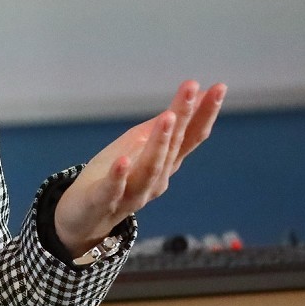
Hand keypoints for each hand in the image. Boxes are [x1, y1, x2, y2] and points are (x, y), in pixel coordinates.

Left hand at [54, 80, 225, 254]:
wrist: (86, 218)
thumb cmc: (116, 177)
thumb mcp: (140, 145)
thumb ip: (166, 125)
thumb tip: (195, 94)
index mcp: (165, 162)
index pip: (189, 136)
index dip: (204, 112)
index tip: (218, 87)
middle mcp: (156, 178)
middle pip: (173, 146)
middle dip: (183, 117)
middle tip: (192, 89)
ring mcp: (133, 193)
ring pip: (150, 168)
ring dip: (160, 143)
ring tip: (167, 117)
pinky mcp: (104, 202)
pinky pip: (114, 190)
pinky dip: (120, 176)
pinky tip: (123, 162)